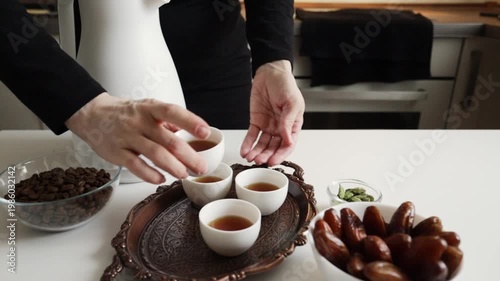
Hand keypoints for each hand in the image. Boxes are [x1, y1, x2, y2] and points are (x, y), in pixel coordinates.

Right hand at [65, 93, 210, 183]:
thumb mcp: (148, 109)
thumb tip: (190, 134)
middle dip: (189, 156)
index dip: (190, 122)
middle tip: (201, 167)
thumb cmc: (126, 113)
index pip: (173, 112)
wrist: (92, 114)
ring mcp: (127, 137)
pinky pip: (136, 166)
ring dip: (173, 167)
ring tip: (184, 175)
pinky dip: (150, 174)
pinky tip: (161, 179)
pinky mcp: (116, 152)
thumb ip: (168, 121)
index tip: (205, 132)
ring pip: (155, 154)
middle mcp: (139, 121)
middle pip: (169, 140)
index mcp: (150, 108)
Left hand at [240, 60, 304, 165]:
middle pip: (273, 147)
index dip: (280, 154)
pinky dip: (248, 144)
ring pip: (262, 144)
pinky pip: (252, 135)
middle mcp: (281, 128)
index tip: (272, 161)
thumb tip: (288, 139)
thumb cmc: (286, 85)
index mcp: (293, 125)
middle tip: (259, 161)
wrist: (270, 72)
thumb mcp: (292, 103)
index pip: (288, 145)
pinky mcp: (257, 121)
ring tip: (250, 158)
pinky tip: (245, 151)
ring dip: (256, 152)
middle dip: (266, 155)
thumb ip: (288, 122)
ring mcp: (268, 125)